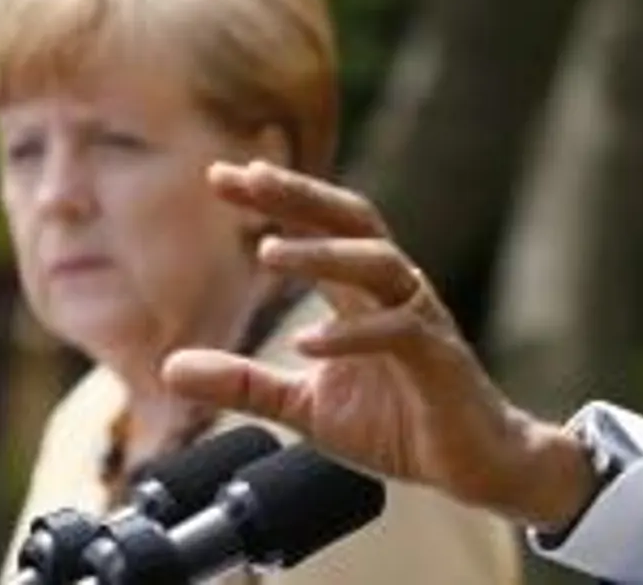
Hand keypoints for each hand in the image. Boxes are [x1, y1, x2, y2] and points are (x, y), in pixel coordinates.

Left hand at [160, 160, 596, 529]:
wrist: (472, 464)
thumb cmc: (399, 424)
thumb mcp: (304, 406)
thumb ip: (244, 382)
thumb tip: (170, 366)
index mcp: (361, 294)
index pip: (317, 228)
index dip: (273, 199)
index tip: (219, 177)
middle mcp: (393, 291)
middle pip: (351, 220)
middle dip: (298, 194)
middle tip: (246, 177)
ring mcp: (420, 320)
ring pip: (378, 263)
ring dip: (323, 254)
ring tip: (268, 253)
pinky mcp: (438, 359)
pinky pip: (397, 331)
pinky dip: (350, 335)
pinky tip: (306, 343)